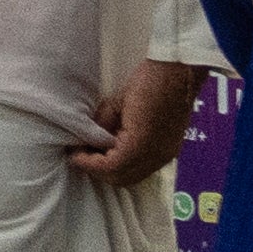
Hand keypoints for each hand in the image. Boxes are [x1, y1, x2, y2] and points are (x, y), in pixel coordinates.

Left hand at [75, 60, 200, 190]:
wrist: (179, 73)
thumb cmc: (147, 82)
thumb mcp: (116, 102)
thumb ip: (101, 125)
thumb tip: (87, 141)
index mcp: (140, 145)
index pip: (109, 168)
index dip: (88, 164)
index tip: (73, 155)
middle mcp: (155, 157)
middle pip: (121, 179)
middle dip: (99, 170)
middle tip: (83, 155)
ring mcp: (165, 156)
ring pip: (134, 177)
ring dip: (114, 170)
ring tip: (99, 153)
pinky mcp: (171, 151)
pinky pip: (145, 169)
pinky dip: (128, 165)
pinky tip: (118, 150)